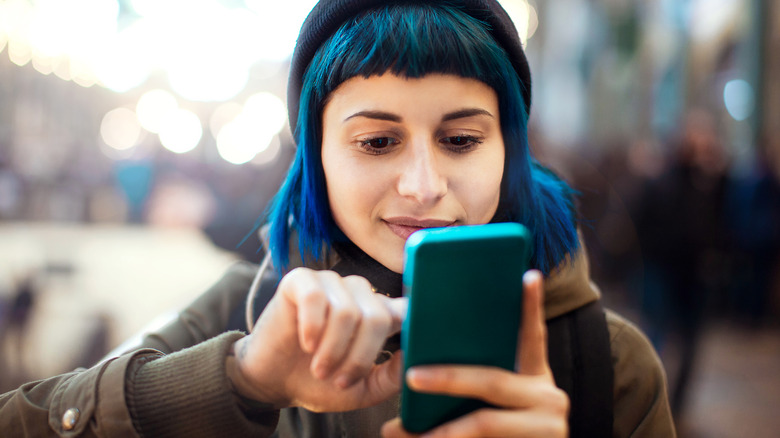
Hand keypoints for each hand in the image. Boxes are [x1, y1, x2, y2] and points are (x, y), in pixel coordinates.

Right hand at [228, 268, 407, 411]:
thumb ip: (392, 376)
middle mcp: (359, 293)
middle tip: (337, 379)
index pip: (407, 308)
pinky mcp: (300, 280)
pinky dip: (312, 326)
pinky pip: (316, 297)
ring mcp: (330, 282)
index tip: (407, 345)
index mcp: (378, 313)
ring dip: (332, 349)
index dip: (410, 324)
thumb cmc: (319, 382)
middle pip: (377, 317)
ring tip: (319, 368)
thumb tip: (416, 356)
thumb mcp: (363, 389)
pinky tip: (306, 343)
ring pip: (347, 311)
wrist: (273, 381)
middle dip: (358, 357)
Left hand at [381, 270, 568, 437]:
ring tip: (395, 430)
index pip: (532, 334)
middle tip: (412, 377)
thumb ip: (479, 380)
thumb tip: (418, 367)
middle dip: (447, 379)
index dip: (530, 305)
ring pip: (482, 422)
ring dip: (436, 430)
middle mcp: (549, 395)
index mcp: (534, 375)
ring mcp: (549, 425)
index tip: (528, 275)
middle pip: (492, 381)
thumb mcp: (496, 402)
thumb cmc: (502, 432)